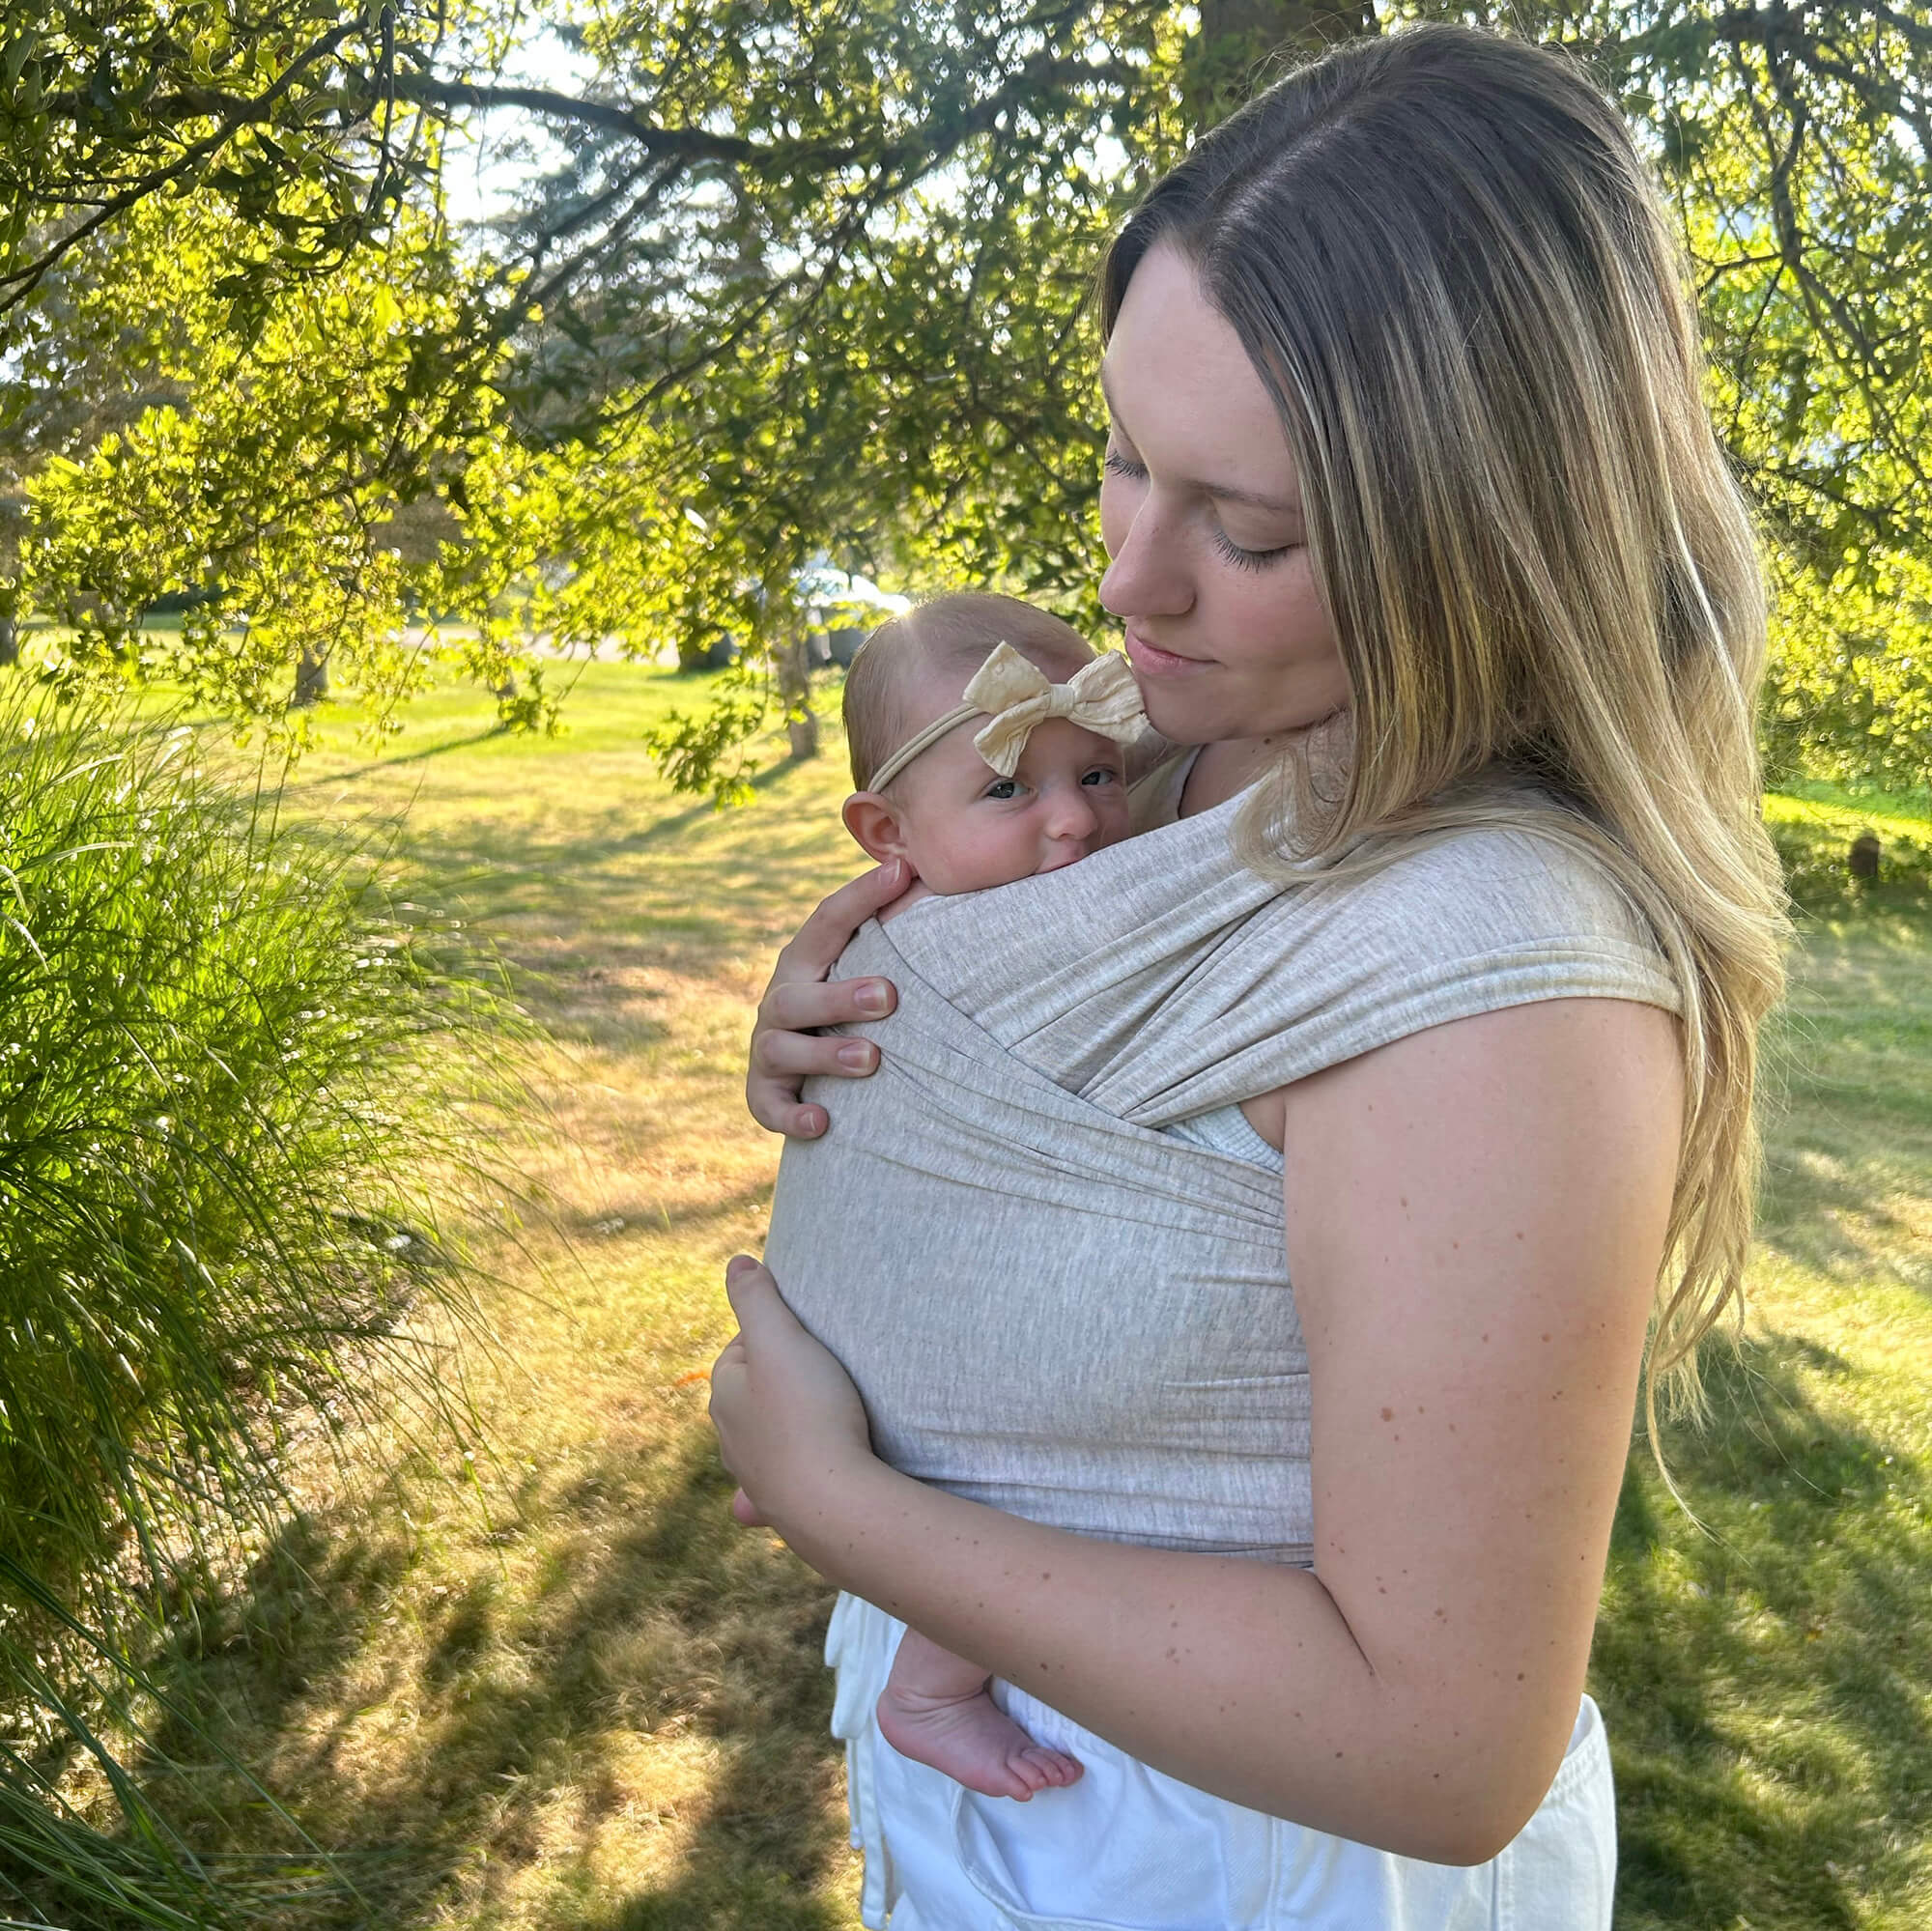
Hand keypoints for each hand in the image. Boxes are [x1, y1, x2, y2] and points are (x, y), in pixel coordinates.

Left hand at [709, 1255, 876, 1538]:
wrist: (831, 1501)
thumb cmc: (808, 1412)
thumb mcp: (780, 1338)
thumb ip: (757, 1297)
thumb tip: (737, 1263)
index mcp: (725, 1393)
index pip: (741, 1349)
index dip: (773, 1336)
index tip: (807, 1335)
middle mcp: (730, 1437)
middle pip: (750, 1396)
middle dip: (776, 1383)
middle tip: (820, 1373)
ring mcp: (753, 1477)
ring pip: (760, 1443)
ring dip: (778, 1431)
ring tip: (813, 1421)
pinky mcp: (780, 1508)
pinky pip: (776, 1488)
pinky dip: (781, 1480)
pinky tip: (798, 1480)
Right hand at [748, 860, 910, 1135]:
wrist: (804, 1071)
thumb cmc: (850, 1007)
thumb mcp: (864, 966)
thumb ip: (892, 930)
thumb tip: (935, 874)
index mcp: (805, 961)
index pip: (826, 921)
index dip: (861, 896)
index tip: (902, 871)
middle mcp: (779, 1000)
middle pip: (799, 996)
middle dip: (841, 996)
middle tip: (889, 996)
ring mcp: (767, 1048)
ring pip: (784, 1049)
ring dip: (826, 1054)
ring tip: (871, 1059)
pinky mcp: (764, 1094)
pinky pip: (770, 1107)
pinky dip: (793, 1116)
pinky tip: (823, 1122)